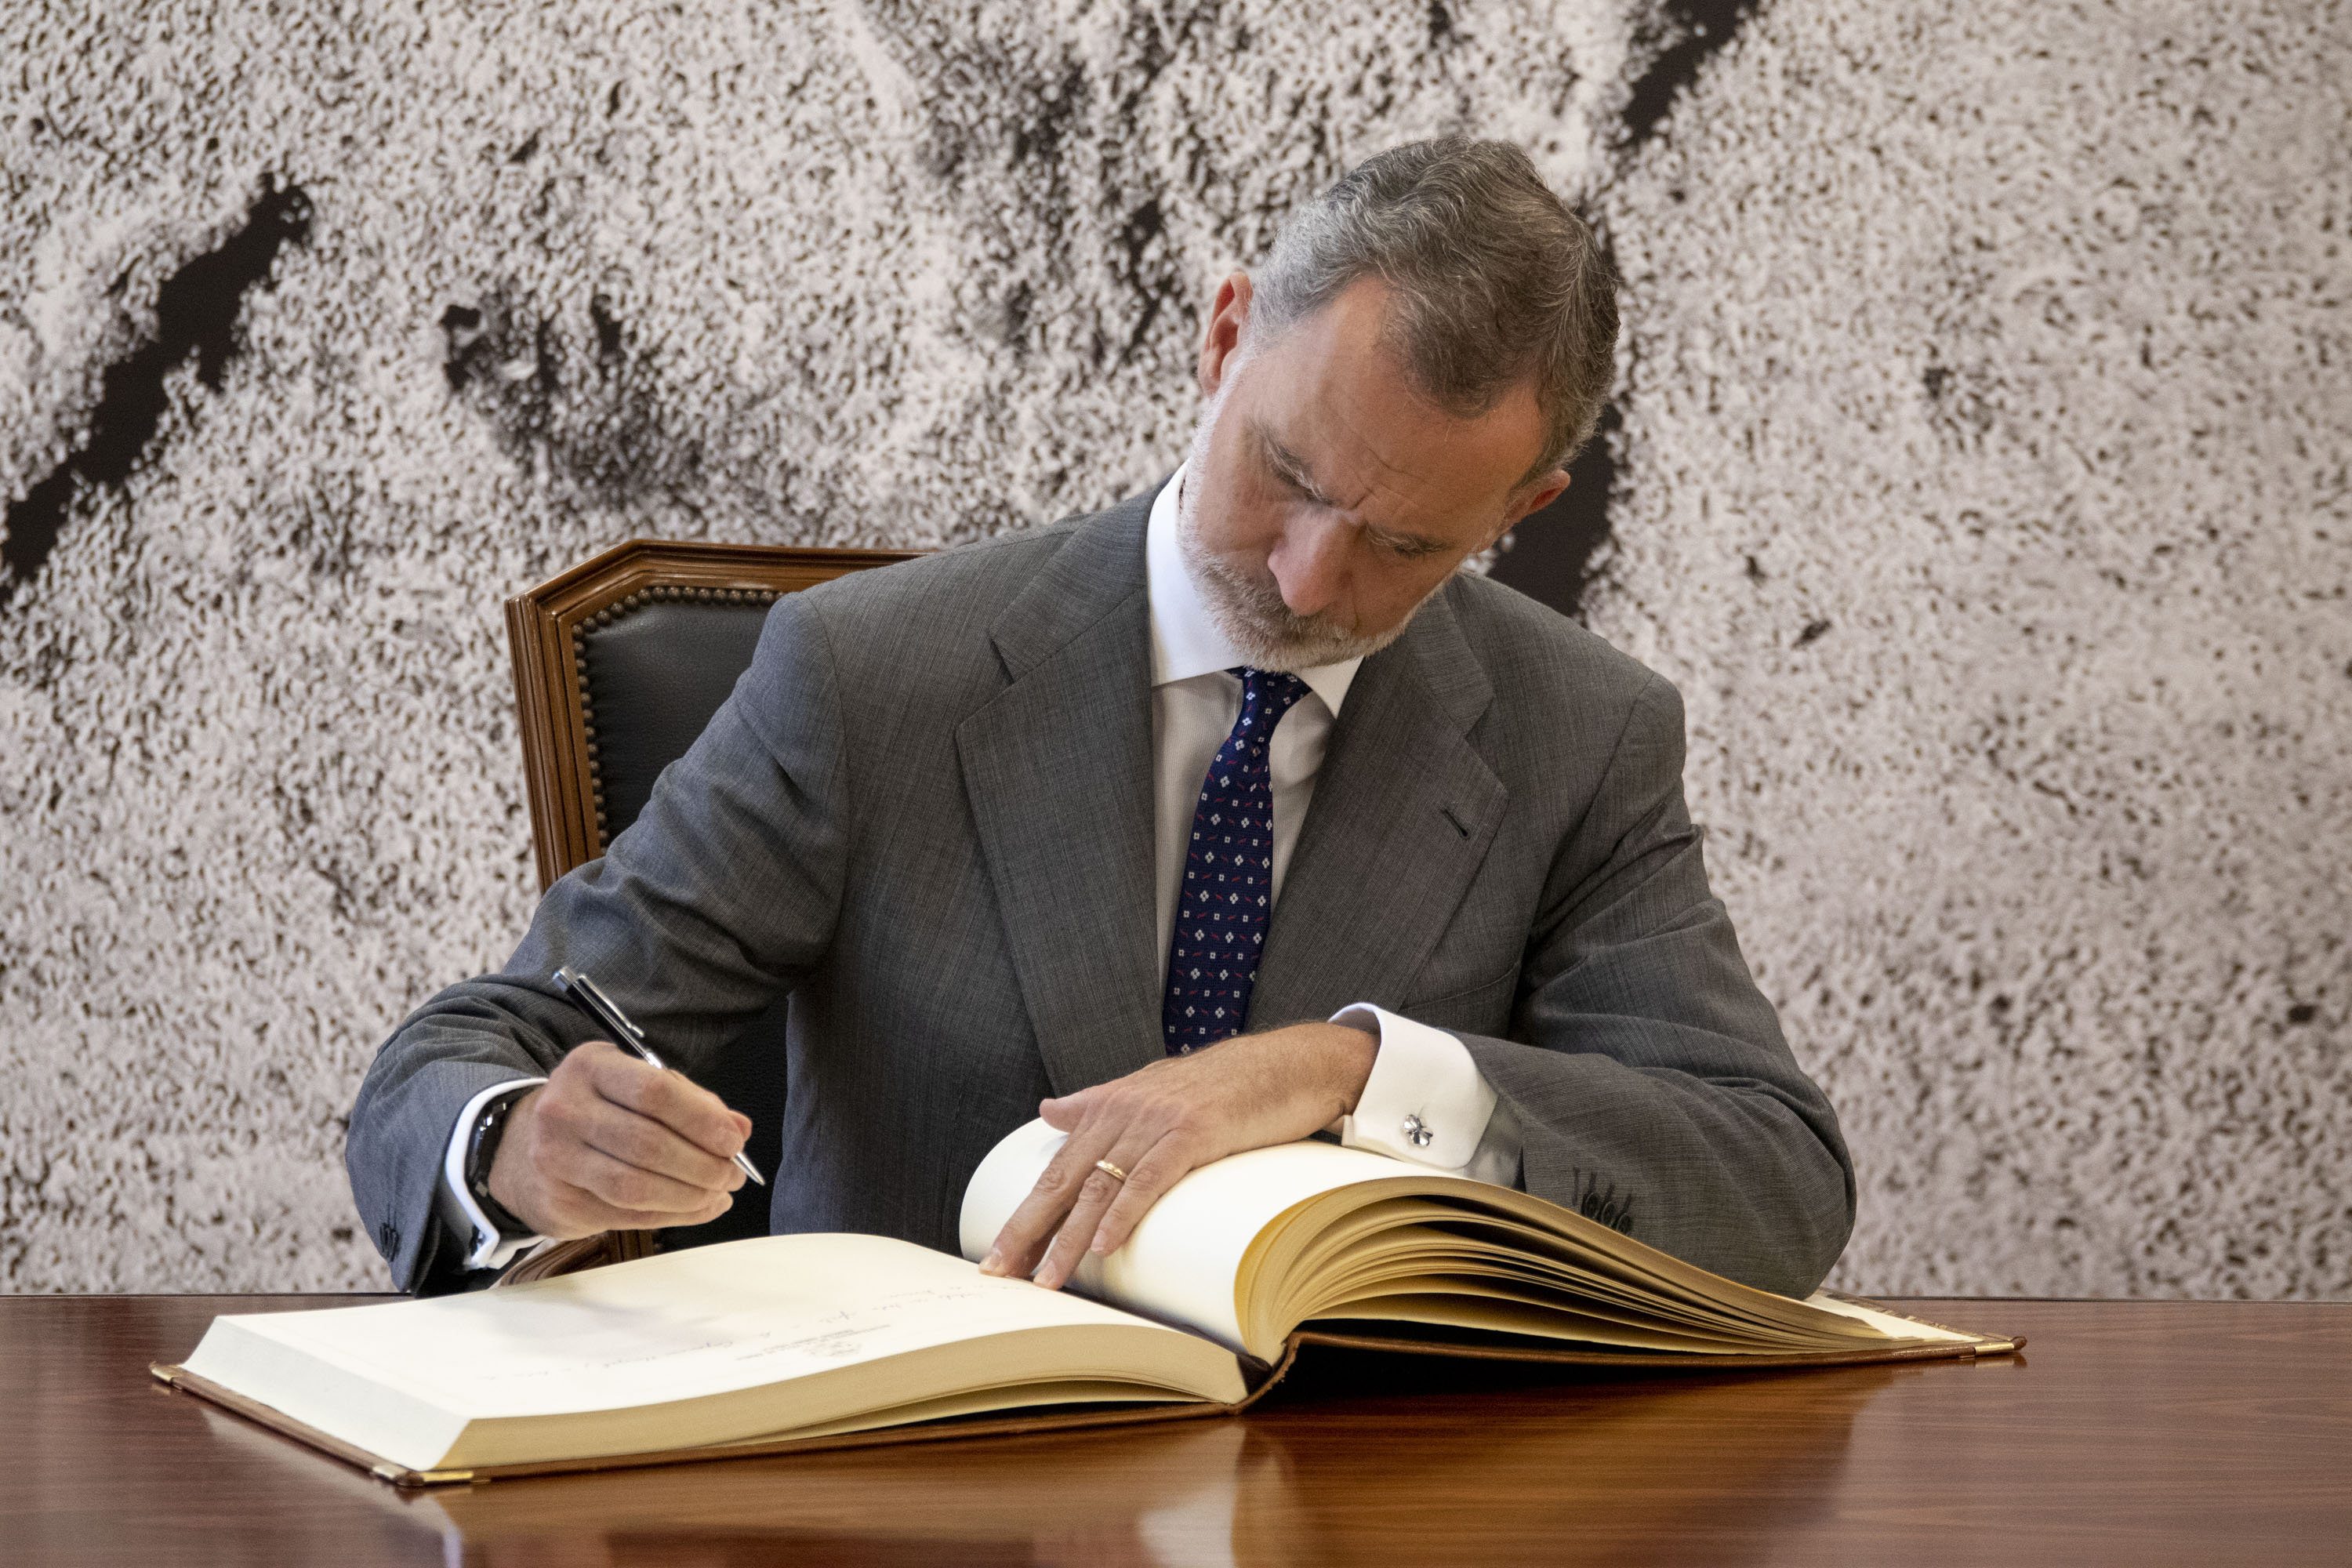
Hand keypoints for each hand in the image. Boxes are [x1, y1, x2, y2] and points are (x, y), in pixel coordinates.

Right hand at [487, 1040, 751, 1237]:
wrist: (523, 1146)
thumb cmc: (598, 1110)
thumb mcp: (638, 1086)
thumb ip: (691, 1102)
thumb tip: (738, 1128)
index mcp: (590, 1067)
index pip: (654, 1092)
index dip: (702, 1120)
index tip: (733, 1141)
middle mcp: (564, 1109)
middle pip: (647, 1144)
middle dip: (703, 1165)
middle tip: (732, 1175)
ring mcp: (555, 1158)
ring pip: (636, 1186)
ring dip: (690, 1196)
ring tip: (719, 1194)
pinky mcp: (558, 1201)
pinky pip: (627, 1215)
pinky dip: (672, 1215)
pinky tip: (697, 1208)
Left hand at [979, 1022, 1377, 1289]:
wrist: (1286, 1062)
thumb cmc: (1224, 1084)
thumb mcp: (1151, 1088)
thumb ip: (1097, 1102)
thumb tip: (1048, 1110)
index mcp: (1110, 1105)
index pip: (1056, 1168)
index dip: (1025, 1212)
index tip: (1000, 1254)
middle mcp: (1125, 1111)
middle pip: (1065, 1179)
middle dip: (1028, 1229)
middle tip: (1001, 1271)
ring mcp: (1158, 1121)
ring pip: (1102, 1186)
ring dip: (1071, 1237)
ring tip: (1047, 1277)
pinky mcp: (1194, 1132)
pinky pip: (1150, 1177)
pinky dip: (1125, 1212)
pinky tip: (1104, 1244)